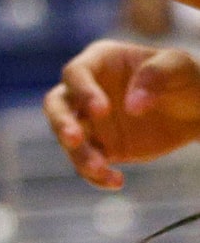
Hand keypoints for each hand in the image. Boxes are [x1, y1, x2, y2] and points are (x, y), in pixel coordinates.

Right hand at [44, 39, 199, 189]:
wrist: (197, 109)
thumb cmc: (185, 78)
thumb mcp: (178, 66)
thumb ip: (155, 77)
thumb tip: (132, 107)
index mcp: (99, 62)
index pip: (75, 73)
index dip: (83, 91)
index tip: (102, 110)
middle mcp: (85, 90)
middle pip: (56, 105)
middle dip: (61, 123)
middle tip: (74, 139)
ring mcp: (91, 121)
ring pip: (68, 138)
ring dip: (78, 155)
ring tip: (101, 169)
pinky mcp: (102, 147)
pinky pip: (87, 163)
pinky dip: (95, 176)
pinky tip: (115, 181)